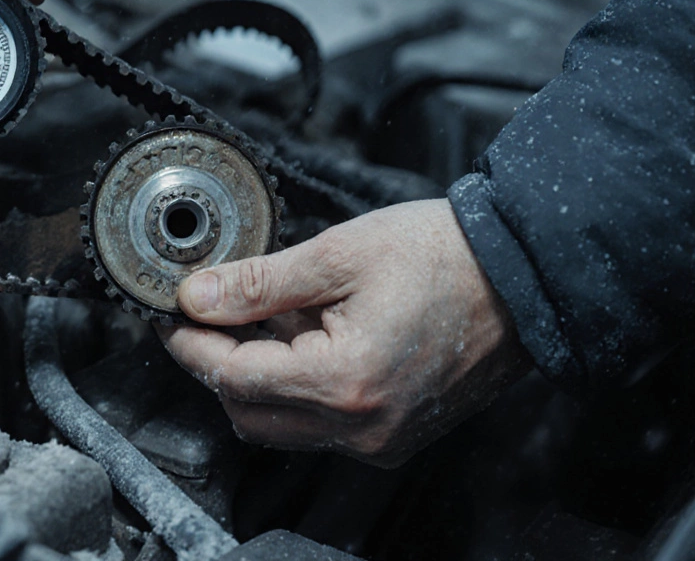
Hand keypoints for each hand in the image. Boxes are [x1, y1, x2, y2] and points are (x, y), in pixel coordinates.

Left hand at [161, 199, 531, 466]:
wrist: (521, 275)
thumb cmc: (443, 256)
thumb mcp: (337, 255)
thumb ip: (257, 284)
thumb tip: (195, 297)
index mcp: (342, 382)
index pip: (230, 377)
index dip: (191, 344)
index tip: (172, 314)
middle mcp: (360, 427)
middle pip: (247, 413)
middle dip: (218, 365)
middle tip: (211, 314)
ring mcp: (380, 440)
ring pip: (281, 425)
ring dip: (258, 378)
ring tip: (274, 317)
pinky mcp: (393, 437)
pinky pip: (320, 426)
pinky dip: (298, 388)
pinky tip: (311, 338)